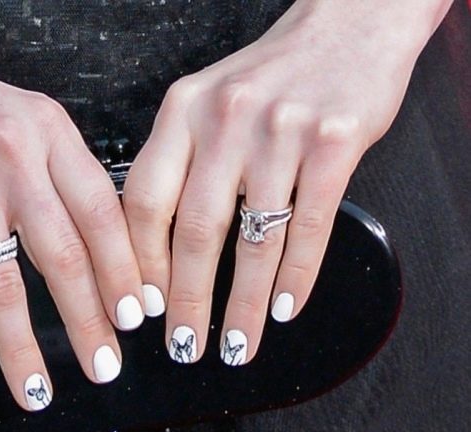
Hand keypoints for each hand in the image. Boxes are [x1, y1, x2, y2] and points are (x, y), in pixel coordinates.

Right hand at [0, 43, 144, 409]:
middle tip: (106, 365)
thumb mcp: (21, 118)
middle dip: (91, 322)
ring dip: (25, 349)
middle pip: (66, 256)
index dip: (126, 271)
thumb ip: (59, 171)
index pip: (104, 212)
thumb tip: (98, 244)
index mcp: (49, 131)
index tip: (139, 314)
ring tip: (40, 392)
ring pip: (5, 285)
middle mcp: (13, 157)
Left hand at [124, 1, 424, 364]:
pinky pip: (309, 227)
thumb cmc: (270, 76)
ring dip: (244, 305)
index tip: (142, 306)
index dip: (139, 263)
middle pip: (193, 230)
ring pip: (253, 239)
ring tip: (237, 344)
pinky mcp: (334, 143)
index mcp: (181, 111)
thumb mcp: (207, 103)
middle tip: (183, 345)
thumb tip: (156, 248)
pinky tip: (285, 307)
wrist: (346, 28)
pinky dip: (297, 276)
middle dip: (186, 301)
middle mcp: (224, 119)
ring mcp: (280, 131)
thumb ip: (180, 162)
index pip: (143, 200)